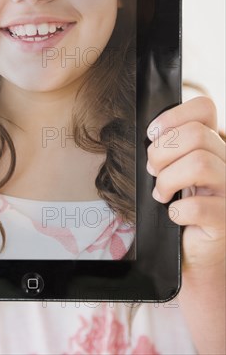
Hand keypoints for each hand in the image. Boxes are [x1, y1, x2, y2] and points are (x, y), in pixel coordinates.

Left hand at [146, 96, 224, 270]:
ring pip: (200, 163)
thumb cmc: (179, 208)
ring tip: (161, 195)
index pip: (204, 108)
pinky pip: (201, 206)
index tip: (153, 135)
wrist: (194, 256)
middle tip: (153, 172)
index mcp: (213, 145)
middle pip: (196, 134)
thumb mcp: (172, 171)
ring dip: (168, 180)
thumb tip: (149, 134)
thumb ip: (168, 149)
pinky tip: (175, 216)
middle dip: (162, 153)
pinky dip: (180, 211)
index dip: (173, 116)